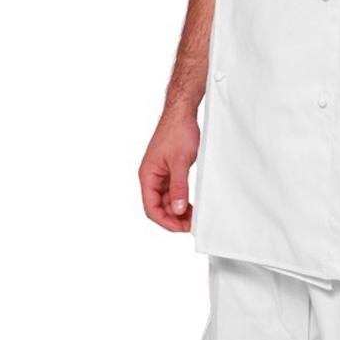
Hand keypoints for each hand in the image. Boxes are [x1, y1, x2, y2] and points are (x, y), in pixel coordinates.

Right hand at [138, 108, 199, 231]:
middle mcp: (151, 176)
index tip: (181, 228)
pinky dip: (180, 198)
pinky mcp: (169, 169)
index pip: (151, 208)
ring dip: (177, 210)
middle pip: (158, 206)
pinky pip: (172, 190)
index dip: (166, 221)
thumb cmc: (177, 131)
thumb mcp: (180, 162)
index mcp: (148, 176)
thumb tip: (176, 209)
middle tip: (190, 224)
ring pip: (166, 199)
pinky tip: (190, 204)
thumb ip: (178, 186)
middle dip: (173, 218)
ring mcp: (160, 173)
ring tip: (192, 217)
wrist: (182, 112)